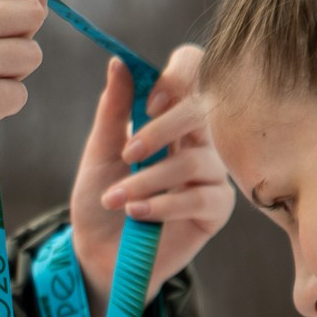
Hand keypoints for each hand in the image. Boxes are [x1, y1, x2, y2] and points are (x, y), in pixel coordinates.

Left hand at [69, 44, 234, 316]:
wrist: (100, 255)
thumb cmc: (101, 201)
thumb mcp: (100, 153)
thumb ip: (113, 110)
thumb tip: (118, 61)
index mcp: (171, 117)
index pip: (193, 74)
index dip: (178, 77)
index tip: (148, 102)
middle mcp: (198, 140)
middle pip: (201, 111)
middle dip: (161, 130)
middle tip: (127, 153)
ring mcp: (211, 174)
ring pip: (193, 161)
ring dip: (148, 179)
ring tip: (116, 199)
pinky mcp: (216, 210)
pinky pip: (199, 198)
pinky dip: (163, 204)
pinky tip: (137, 213)